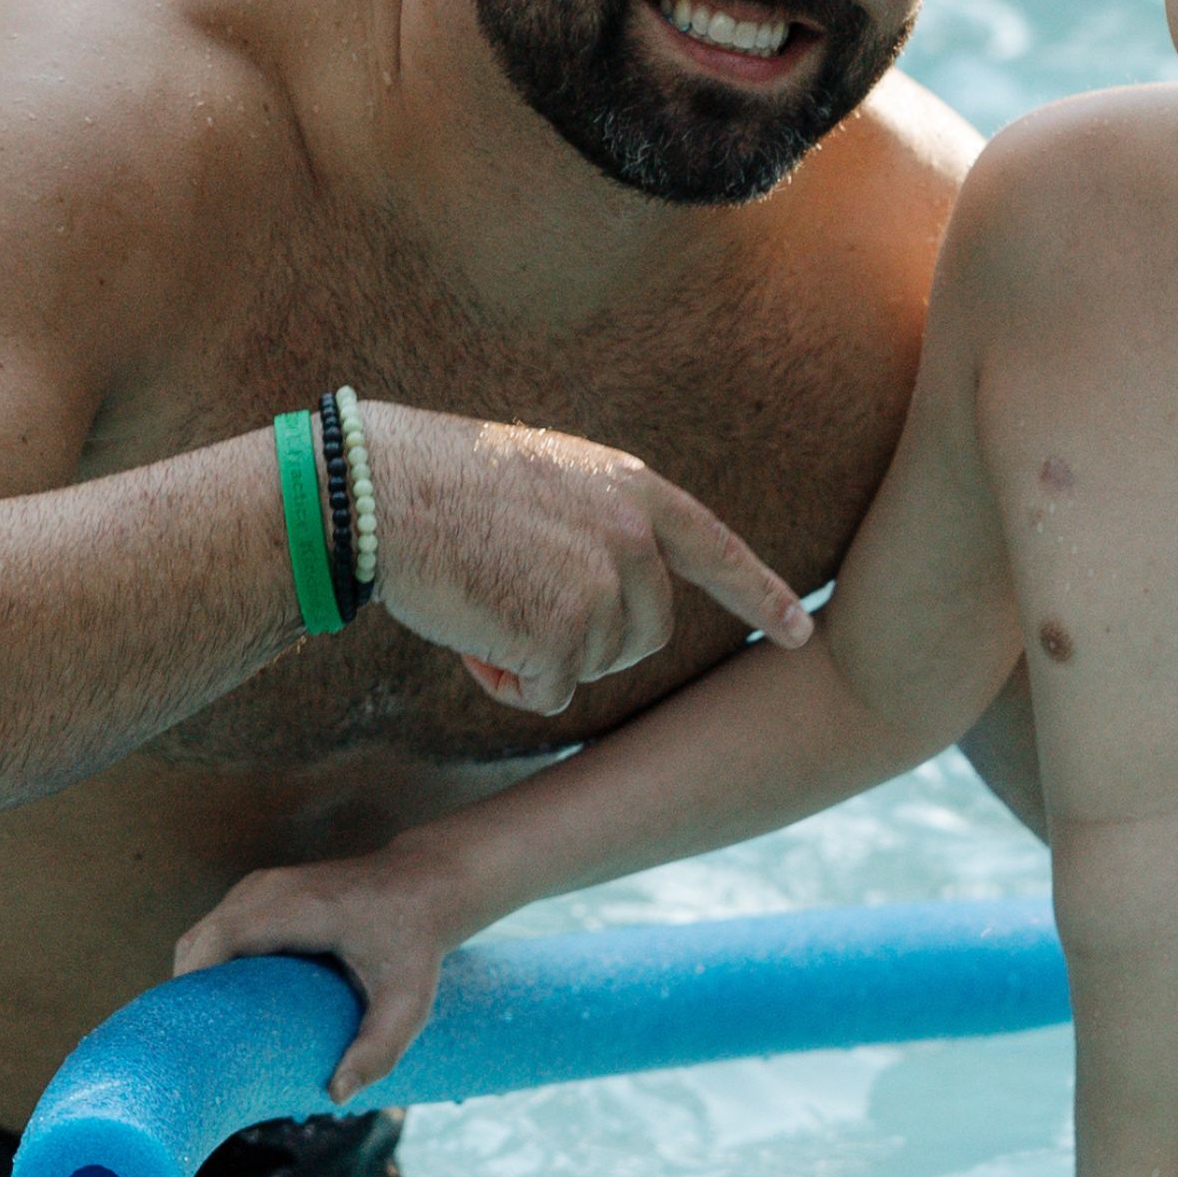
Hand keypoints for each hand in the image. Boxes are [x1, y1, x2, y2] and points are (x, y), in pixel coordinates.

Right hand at [176, 849, 469, 1098]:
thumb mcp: (408, 1000)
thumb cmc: (417, 942)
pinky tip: (223, 1006)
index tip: (188, 1035)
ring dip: (198, 981)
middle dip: (189, 994)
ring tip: (207, 1034)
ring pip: (203, 934)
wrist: (428, 883)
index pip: (219, 940)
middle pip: (199, 941)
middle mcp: (271, 888)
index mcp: (298, 908)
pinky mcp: (263, 891)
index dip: (193, 985)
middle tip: (196, 1051)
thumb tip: (338, 1094)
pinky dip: (211, 964)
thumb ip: (380, 1048)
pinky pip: (219, 928)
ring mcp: (263, 885)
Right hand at [364, 405, 809, 716]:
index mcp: (631, 488)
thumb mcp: (543, 484)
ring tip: (484, 600)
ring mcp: (604, 583)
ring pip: (594, 666)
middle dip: (587, 641)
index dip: (758, 595)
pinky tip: (472, 632)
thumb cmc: (437, 485)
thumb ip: (596, 526)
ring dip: (537, 657)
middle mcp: (633, 534)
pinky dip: (507, 680)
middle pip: (645, 633)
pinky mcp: (566, 632)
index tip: (800, 633)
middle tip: (514, 604)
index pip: (715, 548)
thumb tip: (614, 594)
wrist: (377, 494)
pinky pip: (548, 692)